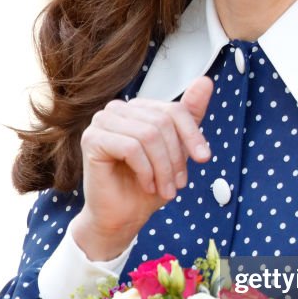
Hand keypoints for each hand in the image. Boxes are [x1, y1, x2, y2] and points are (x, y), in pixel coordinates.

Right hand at [71, 76, 212, 259]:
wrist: (122, 218)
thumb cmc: (147, 186)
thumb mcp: (177, 152)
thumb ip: (189, 117)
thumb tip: (205, 81)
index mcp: (138, 109)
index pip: (174, 110)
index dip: (192, 134)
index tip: (203, 158)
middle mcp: (118, 109)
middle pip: (162, 122)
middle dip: (176, 158)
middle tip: (178, 185)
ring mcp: (102, 121)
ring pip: (148, 135)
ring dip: (162, 168)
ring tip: (165, 189)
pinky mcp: (92, 138)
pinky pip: (131, 148)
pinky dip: (145, 171)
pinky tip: (147, 185)